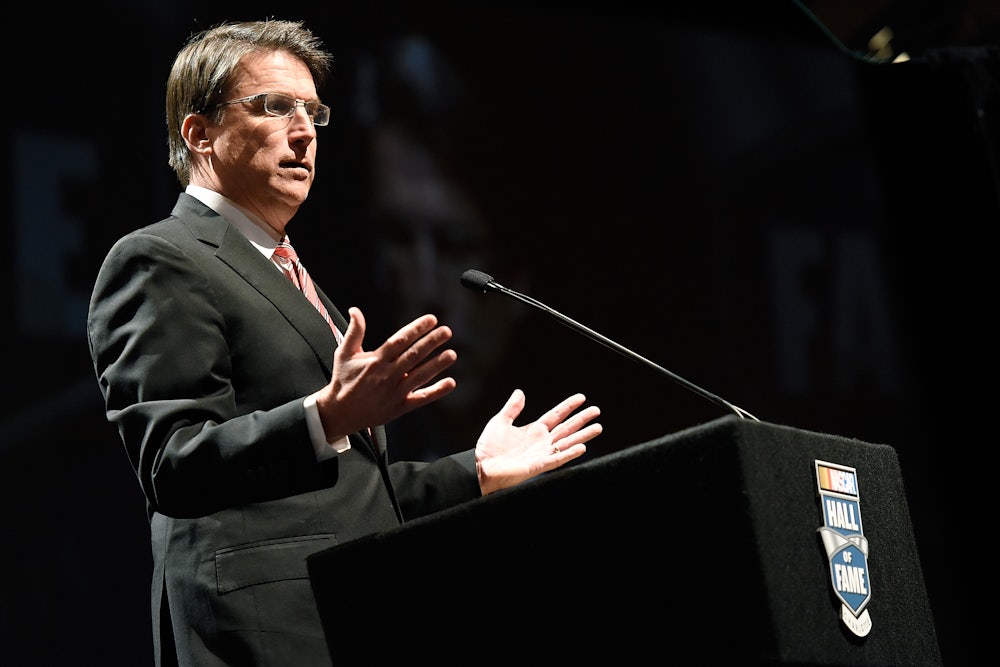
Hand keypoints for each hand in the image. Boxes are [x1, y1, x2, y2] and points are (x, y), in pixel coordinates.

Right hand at [314, 307, 457, 437]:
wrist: (339, 413)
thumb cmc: (343, 381)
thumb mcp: (344, 354)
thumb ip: (354, 332)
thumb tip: (355, 310)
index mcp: (375, 360)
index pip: (399, 340)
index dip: (416, 329)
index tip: (431, 320)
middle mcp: (386, 375)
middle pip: (413, 356)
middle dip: (431, 342)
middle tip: (446, 331)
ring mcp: (394, 392)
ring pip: (420, 376)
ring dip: (437, 365)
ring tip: (452, 354)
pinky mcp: (399, 407)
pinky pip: (421, 398)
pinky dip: (436, 391)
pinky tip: (450, 383)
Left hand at [475, 389, 601, 494]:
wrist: (481, 467)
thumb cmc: (489, 448)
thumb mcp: (500, 422)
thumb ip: (512, 408)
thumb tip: (520, 392)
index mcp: (533, 431)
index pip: (555, 416)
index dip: (568, 406)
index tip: (581, 397)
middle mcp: (541, 442)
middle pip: (566, 428)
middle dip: (581, 419)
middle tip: (596, 410)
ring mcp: (542, 454)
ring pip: (567, 442)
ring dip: (583, 435)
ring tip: (598, 427)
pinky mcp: (539, 466)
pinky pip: (558, 459)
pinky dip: (570, 453)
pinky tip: (582, 447)